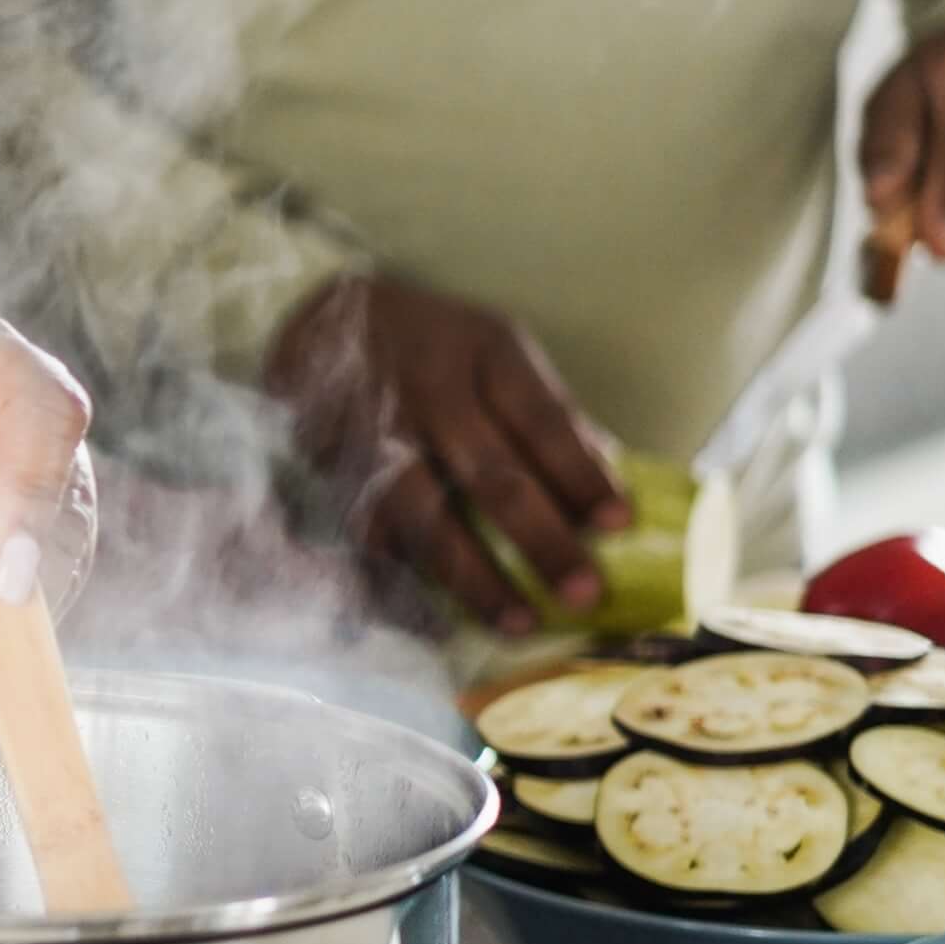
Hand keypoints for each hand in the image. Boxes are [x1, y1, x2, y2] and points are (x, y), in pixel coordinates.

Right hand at [264, 273, 622, 629]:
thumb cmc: (437, 344)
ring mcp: (374, 434)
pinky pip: (373, 537)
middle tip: (584, 594)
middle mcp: (426, 392)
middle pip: (490, 475)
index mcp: (482, 352)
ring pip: (426, 519)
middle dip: (541, 540)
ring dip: (475, 578)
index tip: (621, 524)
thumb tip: (608, 488)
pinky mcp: (334, 471)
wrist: (323, 321)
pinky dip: (409, 580)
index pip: (542, 420)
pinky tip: (441, 618)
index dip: (581, 474)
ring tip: (519, 622)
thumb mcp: (498, 350)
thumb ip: (548, 414)